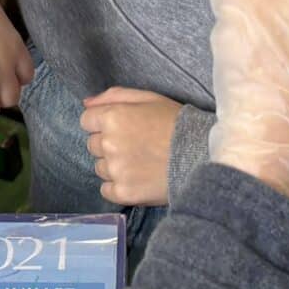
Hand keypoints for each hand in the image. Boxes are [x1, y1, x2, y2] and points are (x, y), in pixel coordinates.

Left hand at [80, 88, 177, 205]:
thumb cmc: (176, 123)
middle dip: (109, 144)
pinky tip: (137, 179)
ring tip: (141, 163)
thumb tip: (86, 104)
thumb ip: (114, 96)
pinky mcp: (123, 192)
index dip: (103, 124)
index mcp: (113, 117)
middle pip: (93, 145)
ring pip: (100, 168)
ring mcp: (116, 170)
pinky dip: (118, 186)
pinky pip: (106, 190)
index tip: (123, 128)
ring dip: (114, 166)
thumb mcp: (149, 98)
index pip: (86, 122)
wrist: (201, 155)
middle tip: (136, 145)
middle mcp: (109, 144)